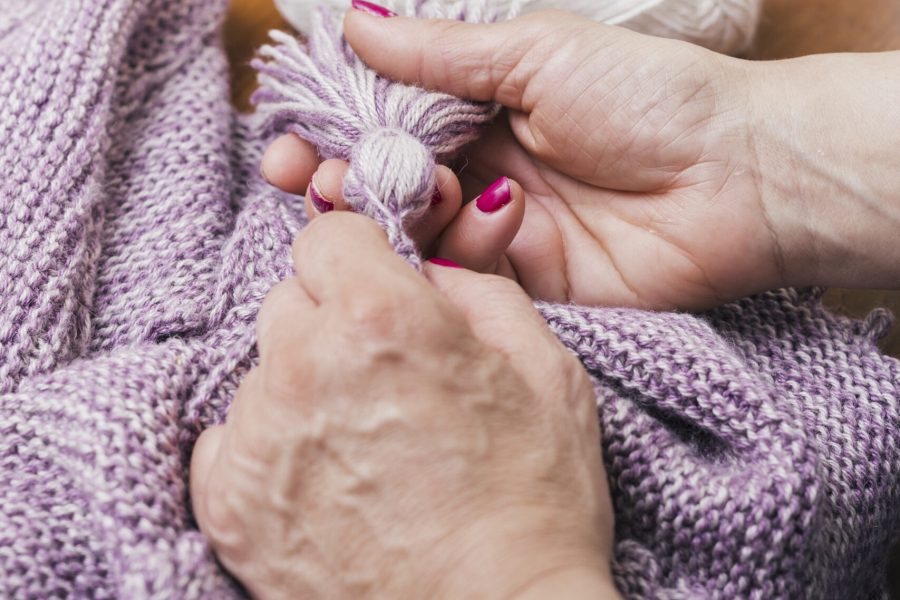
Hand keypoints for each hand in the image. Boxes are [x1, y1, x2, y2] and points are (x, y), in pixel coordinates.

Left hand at [190, 213, 617, 598]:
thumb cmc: (535, 503)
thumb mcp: (548, 371)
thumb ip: (481, 293)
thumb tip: (430, 272)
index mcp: (382, 316)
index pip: (327, 235)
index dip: (360, 257)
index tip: (377, 284)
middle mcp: (305, 364)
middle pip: (288, 299)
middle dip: (331, 319)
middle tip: (382, 373)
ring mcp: (258, 438)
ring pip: (260, 370)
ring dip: (302, 387)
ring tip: (362, 442)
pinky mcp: (229, 506)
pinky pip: (230, 437)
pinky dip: (269, 446)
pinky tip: (324, 479)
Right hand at [262, 9, 781, 310]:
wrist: (738, 178)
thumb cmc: (650, 97)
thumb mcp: (537, 55)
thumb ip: (440, 53)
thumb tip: (352, 19)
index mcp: (481, 106)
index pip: (381, 123)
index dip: (328, 134)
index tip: (285, 145)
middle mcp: (481, 169)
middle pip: (384, 185)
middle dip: (341, 185)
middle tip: (319, 182)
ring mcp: (499, 230)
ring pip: (415, 235)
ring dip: (398, 214)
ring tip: (413, 193)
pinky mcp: (523, 285)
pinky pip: (463, 277)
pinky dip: (456, 252)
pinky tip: (480, 219)